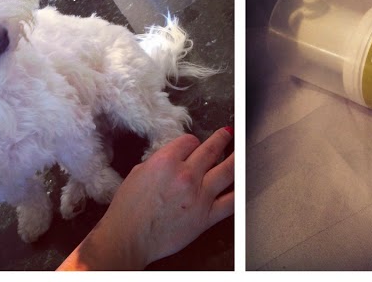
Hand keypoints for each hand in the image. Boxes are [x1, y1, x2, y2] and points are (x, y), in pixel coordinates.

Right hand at [59, 127, 235, 269]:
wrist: (128, 237)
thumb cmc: (127, 209)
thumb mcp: (138, 173)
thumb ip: (159, 162)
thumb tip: (174, 159)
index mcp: (166, 161)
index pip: (189, 141)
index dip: (192, 142)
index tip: (194, 145)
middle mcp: (186, 174)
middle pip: (210, 149)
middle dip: (221, 139)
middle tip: (227, 133)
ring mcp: (200, 195)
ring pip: (227, 170)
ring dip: (236, 157)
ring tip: (241, 151)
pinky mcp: (207, 216)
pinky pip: (231, 202)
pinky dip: (240, 191)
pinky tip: (244, 184)